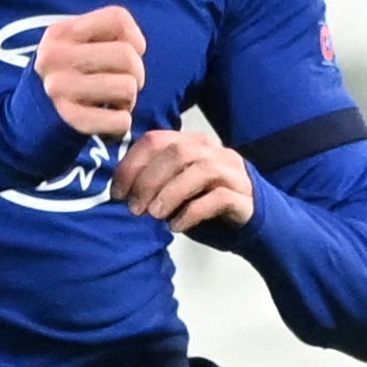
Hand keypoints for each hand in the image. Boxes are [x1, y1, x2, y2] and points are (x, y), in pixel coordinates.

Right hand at [35, 4, 145, 142]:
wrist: (29, 117)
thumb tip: (137, 46)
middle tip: (123, 86)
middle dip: (137, 74)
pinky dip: (122, 124)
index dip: (136, 39)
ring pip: (128, 87)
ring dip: (129, 100)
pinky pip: (120, 120)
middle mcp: (55, 56)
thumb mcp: (72, 45)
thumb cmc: (66, 76)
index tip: (130, 55)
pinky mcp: (69, 119)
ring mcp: (60, 88)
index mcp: (61, 32)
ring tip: (112, 102)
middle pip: (127, 56)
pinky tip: (107, 120)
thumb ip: (102, 35)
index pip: (118, 19)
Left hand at [114, 125, 252, 233]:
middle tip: (134, 208)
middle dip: (149, 180)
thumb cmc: (205, 201)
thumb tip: (120, 192)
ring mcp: (231, 172)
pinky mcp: (244, 196)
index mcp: (191, 143)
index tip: (117, 192)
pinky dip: (192, 212)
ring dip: (170, 193)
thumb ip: (154, 180)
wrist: (249, 219)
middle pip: (177, 153)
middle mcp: (212, 151)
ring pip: (200, 171)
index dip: (132, 165)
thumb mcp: (176, 185)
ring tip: (154, 215)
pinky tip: (176, 226)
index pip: (156, 140)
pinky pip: (218, 198)